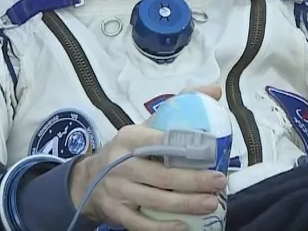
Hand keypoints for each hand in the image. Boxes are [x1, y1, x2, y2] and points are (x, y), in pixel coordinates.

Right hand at [69, 86, 226, 228]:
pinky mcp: (116, 212)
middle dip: (193, 180)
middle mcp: (121, 164)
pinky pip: (141, 223)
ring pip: (155, 200)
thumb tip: (214, 89)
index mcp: (129, 138)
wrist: (88, 179)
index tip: (211, 151)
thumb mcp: (146, 126)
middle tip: (219, 181)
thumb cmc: (127, 151)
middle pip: (161, 175)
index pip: (158, 140)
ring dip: (186, 204)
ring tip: (211, 203)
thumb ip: (178, 107)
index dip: (184, 147)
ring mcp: (117, 190)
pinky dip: (163, 227)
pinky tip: (185, 226)